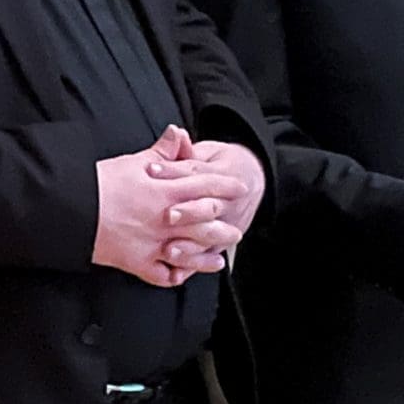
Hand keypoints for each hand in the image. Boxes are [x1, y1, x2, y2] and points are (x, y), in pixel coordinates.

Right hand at [93, 128, 256, 285]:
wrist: (72, 209)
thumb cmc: (99, 183)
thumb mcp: (132, 161)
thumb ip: (161, 151)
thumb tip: (178, 134)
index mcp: (166, 190)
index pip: (207, 186)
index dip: (226, 186)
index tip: (239, 188)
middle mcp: (165, 219)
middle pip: (206, 223)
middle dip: (224, 226)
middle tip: (235, 228)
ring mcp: (154, 243)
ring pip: (191, 252)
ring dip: (207, 256)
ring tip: (219, 258)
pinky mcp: (138, 262)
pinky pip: (162, 274)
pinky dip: (174, 275)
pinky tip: (182, 275)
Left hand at [149, 130, 266, 270]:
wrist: (252, 180)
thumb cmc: (222, 166)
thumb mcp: (208, 153)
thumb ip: (188, 151)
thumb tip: (176, 135)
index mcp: (223, 175)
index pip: (196, 172)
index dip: (174, 171)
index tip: (150, 169)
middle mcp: (228, 203)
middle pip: (208, 207)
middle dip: (188, 212)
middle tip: (167, 215)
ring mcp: (227, 225)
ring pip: (211, 236)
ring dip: (190, 244)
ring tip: (168, 248)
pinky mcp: (221, 243)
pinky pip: (208, 257)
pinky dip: (193, 263)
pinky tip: (176, 268)